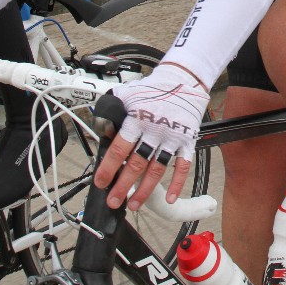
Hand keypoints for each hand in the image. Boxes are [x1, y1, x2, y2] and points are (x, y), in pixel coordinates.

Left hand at [93, 63, 208, 211]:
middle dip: (123, 186)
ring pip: (157, 169)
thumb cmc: (153, 90)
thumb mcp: (127, 94)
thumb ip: (112, 111)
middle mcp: (153, 130)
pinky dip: (177, 183)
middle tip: (114, 201)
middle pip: (136, 164)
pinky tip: (169, 197)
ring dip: (145, 190)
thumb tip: (99, 127)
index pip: (118, 149)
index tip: (101, 182)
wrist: (183, 80)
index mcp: (136, 120)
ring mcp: (171, 137)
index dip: (108, 168)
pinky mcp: (187, 141)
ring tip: (135, 204)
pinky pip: (183, 166)